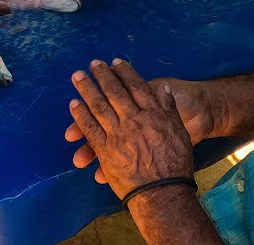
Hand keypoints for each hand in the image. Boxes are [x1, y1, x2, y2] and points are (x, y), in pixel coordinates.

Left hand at [66, 76, 216, 181]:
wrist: (164, 192)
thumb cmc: (176, 165)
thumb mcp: (180, 132)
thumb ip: (170, 109)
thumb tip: (163, 89)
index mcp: (154, 114)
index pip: (137, 86)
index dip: (125, 72)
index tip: (115, 62)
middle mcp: (135, 120)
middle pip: (115, 92)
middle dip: (102, 76)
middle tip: (92, 64)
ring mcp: (119, 134)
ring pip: (99, 106)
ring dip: (87, 89)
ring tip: (77, 77)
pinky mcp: (106, 150)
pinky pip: (90, 128)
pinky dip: (80, 115)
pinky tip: (73, 104)